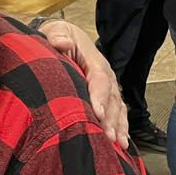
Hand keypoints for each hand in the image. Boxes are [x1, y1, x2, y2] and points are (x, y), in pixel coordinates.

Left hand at [37, 20, 128, 147]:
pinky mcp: (105, 96)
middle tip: (108, 136)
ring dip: (118, 126)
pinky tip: (121, 144)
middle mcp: (104, 74)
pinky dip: (120, 127)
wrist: (59, 37)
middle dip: (111, 118)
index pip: (100, 78)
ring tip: (118, 143)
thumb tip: (62, 42)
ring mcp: (107, 86)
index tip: (97, 112)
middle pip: (111, 97)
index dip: (99, 96)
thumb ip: (57, 36)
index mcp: (93, 59)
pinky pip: (116, 112)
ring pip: (117, 107)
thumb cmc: (56, 36)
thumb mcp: (54, 30)